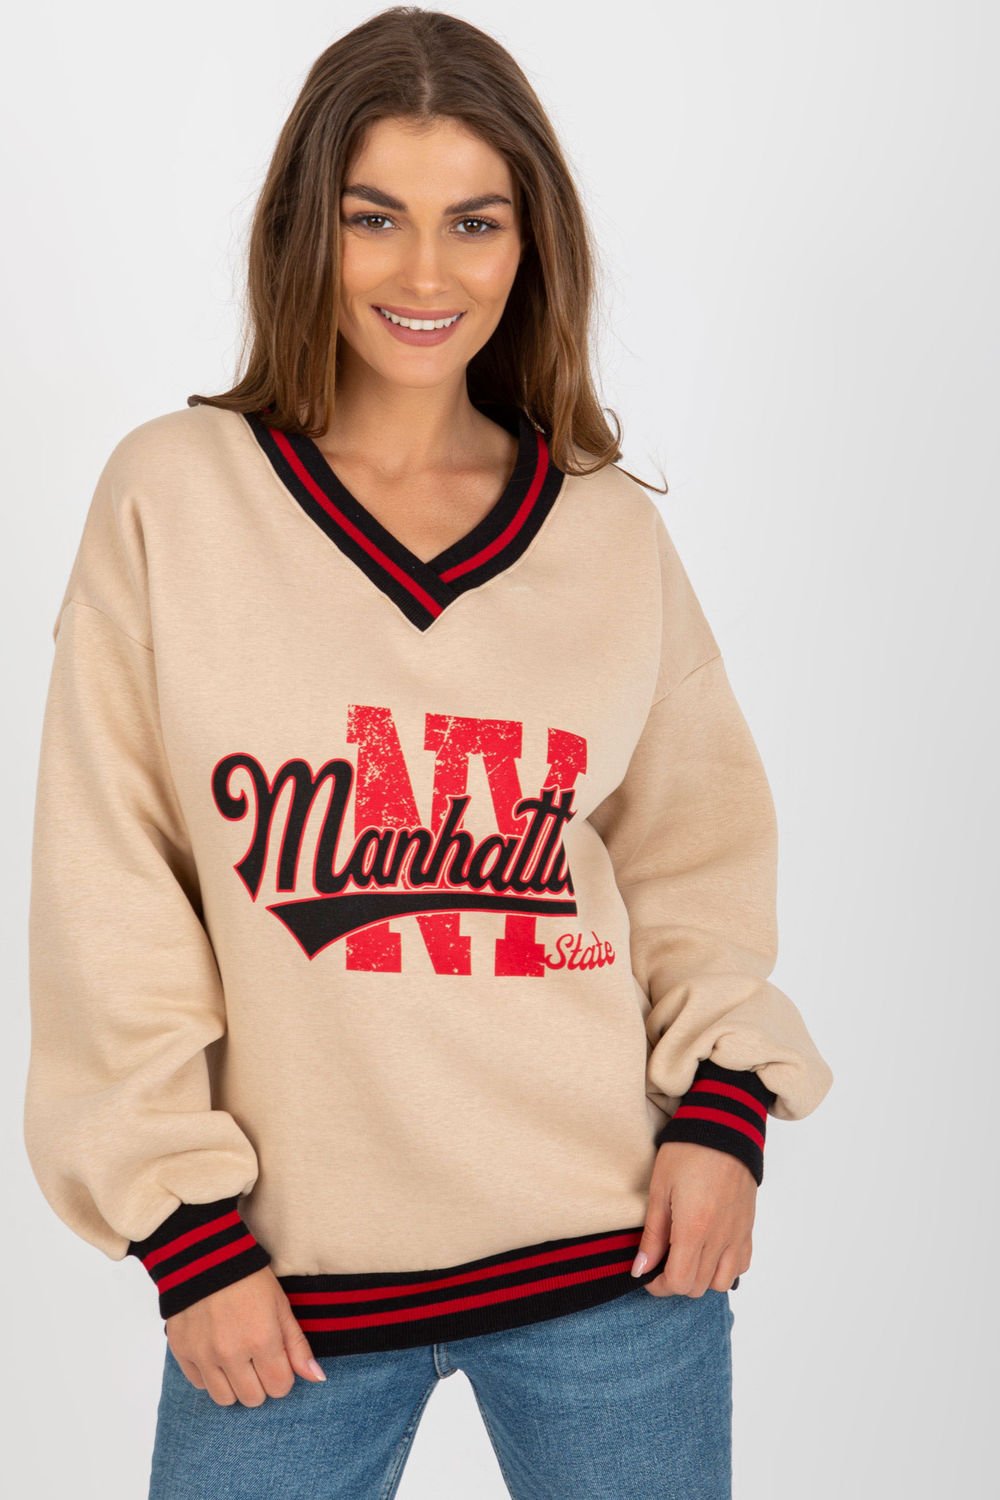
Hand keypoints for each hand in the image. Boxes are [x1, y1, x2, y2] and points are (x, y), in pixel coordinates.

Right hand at [165, 1265, 326, 1405]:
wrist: (205, 1256)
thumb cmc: (249, 1279)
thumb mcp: (280, 1306)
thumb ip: (297, 1346)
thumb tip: (317, 1378)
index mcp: (261, 1340)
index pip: (279, 1387)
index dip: (282, 1375)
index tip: (278, 1360)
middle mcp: (231, 1353)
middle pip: (253, 1398)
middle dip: (260, 1383)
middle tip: (257, 1358)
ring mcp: (203, 1354)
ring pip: (224, 1399)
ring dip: (234, 1385)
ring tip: (237, 1360)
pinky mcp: (182, 1352)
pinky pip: (199, 1384)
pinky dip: (210, 1375)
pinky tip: (216, 1353)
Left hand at [632, 1141, 756, 1296]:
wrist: (724, 1128)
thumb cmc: (688, 1152)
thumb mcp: (660, 1189)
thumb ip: (652, 1235)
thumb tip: (640, 1269)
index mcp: (695, 1228)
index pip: (679, 1282)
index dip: (659, 1286)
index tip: (647, 1274)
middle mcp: (720, 1237)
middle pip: (698, 1287)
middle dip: (675, 1282)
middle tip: (661, 1263)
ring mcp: (738, 1234)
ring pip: (721, 1282)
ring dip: (701, 1278)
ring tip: (685, 1257)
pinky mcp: (748, 1227)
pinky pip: (741, 1265)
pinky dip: (724, 1267)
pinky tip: (709, 1250)